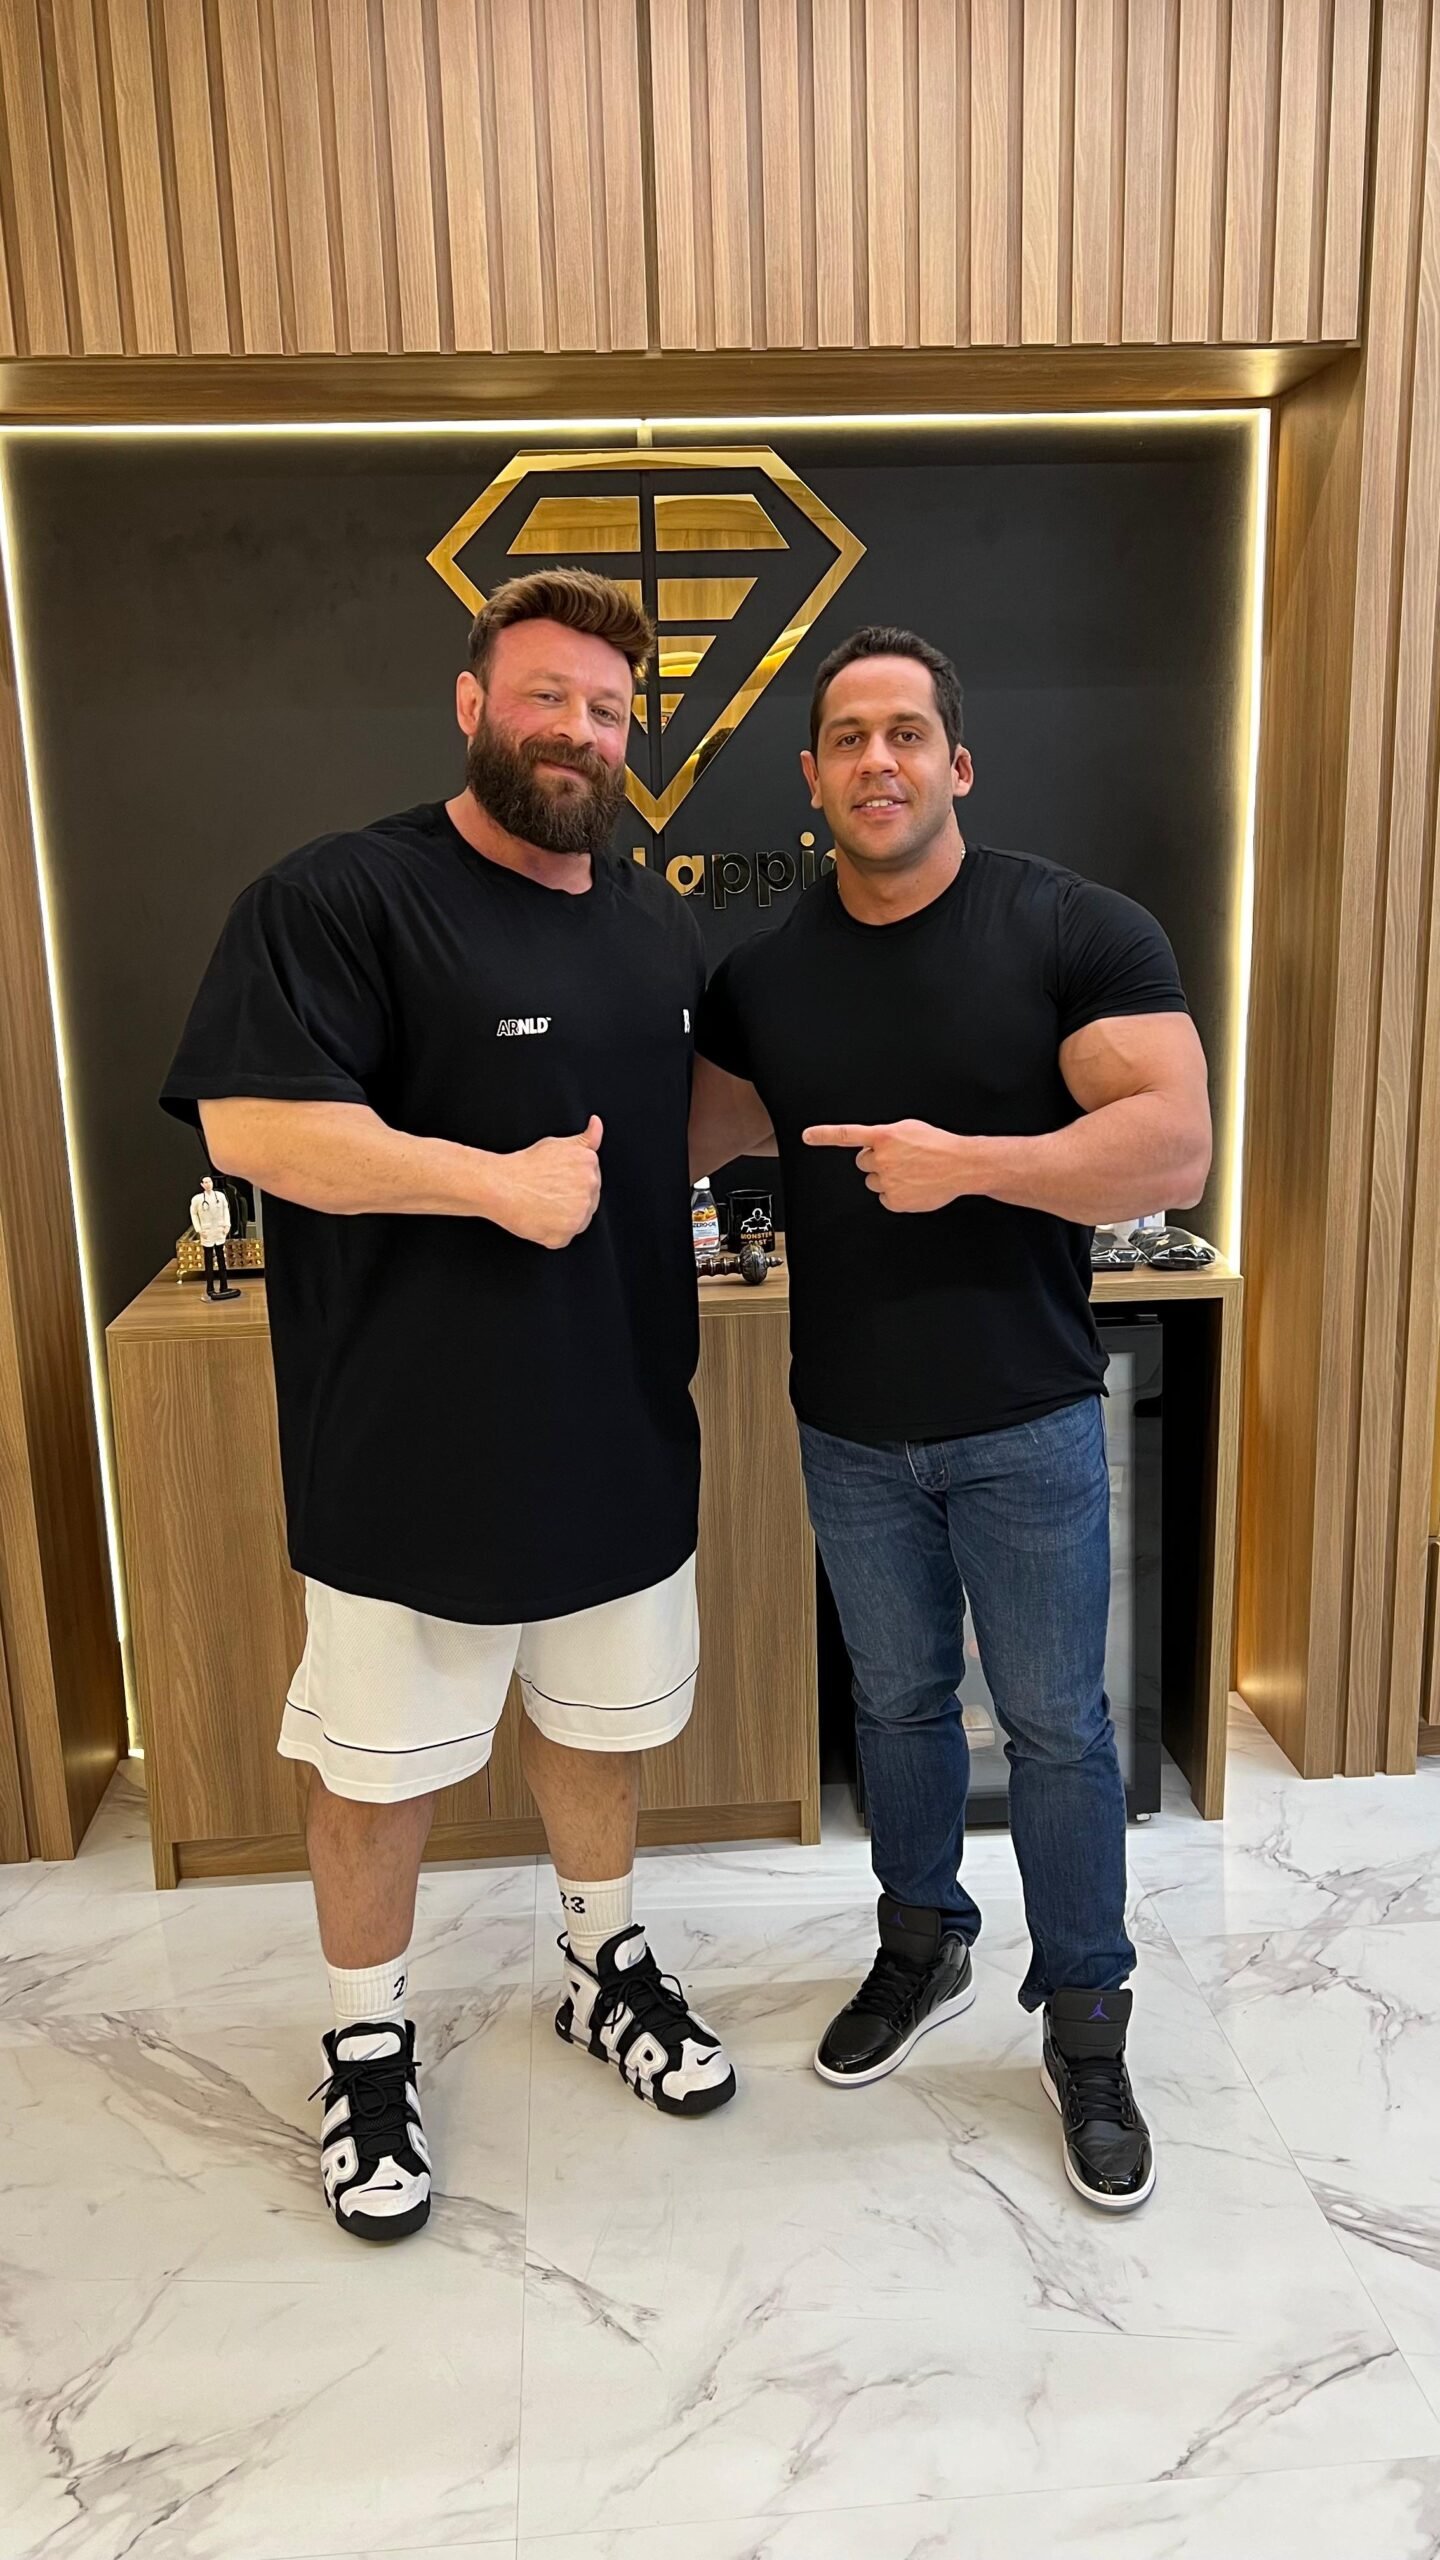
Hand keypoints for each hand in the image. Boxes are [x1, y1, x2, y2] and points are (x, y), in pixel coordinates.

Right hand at [487, 1116, 602, 1247]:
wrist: (501, 1185)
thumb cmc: (525, 1165)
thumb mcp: (558, 1144)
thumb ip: (586, 1138)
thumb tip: (597, 1124)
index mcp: (589, 1163)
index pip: (591, 1180)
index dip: (571, 1182)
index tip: (555, 1182)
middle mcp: (589, 1188)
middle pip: (587, 1201)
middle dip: (570, 1199)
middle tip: (546, 1192)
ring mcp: (579, 1213)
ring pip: (577, 1220)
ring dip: (562, 1217)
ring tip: (541, 1204)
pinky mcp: (565, 1234)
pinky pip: (562, 1238)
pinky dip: (550, 1232)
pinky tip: (538, 1217)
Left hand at [802, 1118, 968, 1213]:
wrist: (961, 1165)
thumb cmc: (939, 1145)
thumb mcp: (909, 1128)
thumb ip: (886, 1135)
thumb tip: (874, 1143)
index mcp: (884, 1137)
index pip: (848, 1135)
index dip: (824, 1135)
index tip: (807, 1136)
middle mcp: (882, 1158)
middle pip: (862, 1162)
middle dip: (876, 1161)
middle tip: (899, 1161)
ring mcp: (887, 1180)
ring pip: (872, 1182)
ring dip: (886, 1178)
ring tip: (910, 1173)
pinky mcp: (894, 1200)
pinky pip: (884, 1198)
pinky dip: (896, 1195)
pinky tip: (912, 1186)